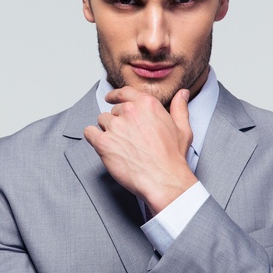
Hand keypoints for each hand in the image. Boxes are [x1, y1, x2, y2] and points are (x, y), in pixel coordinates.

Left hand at [83, 87, 195, 213]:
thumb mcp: (182, 129)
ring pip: (101, 121)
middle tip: (126, 137)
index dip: (115, 96)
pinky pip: (89, 133)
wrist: (163, 179)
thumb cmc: (172, 158)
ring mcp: (115, 126)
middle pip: (113, 110)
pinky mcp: (103, 142)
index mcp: (147, 104)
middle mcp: (129, 111)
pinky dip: (93, 138)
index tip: (110, 98)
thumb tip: (182, 94)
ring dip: (107, 130)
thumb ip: (179, 108)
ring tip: (119, 145)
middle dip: (117, 122)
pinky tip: (103, 145)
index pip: (124, 92)